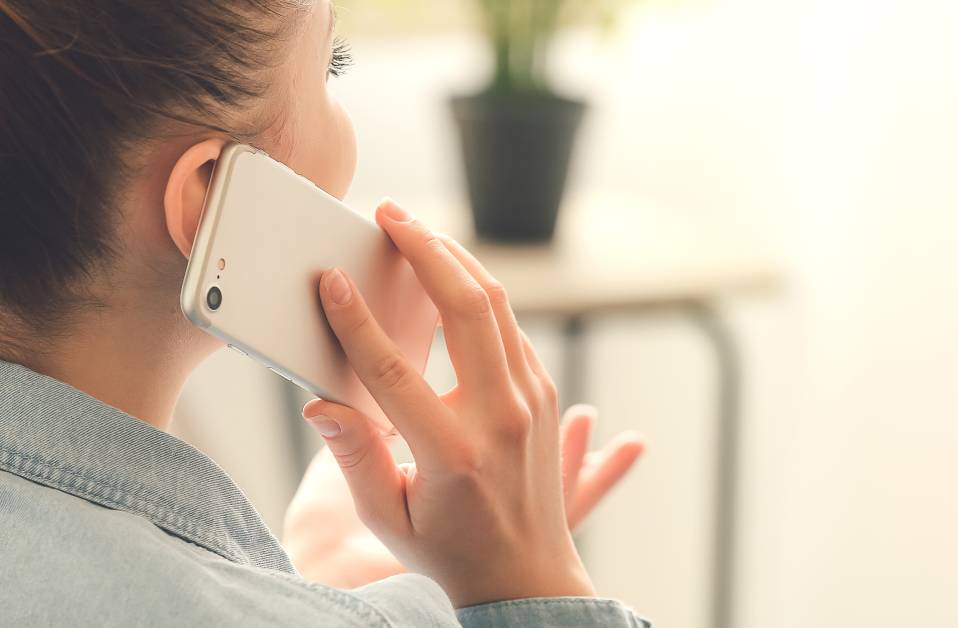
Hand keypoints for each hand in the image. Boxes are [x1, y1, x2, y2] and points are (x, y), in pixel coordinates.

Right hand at [302, 200, 595, 606]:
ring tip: (416, 230)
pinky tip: (449, 273)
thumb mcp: (389, 516)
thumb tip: (320, 404)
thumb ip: (355, 458)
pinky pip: (510, 326)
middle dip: (425, 250)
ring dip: (456, 259)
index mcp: (453, 452)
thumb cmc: (449, 549)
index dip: (356, 321)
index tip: (330, 280)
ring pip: (498, 305)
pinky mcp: (541, 393)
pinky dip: (479, 291)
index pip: (394, 370)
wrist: (528, 574)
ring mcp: (531, 401)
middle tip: (390, 213)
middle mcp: (500, 417)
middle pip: (467, 308)